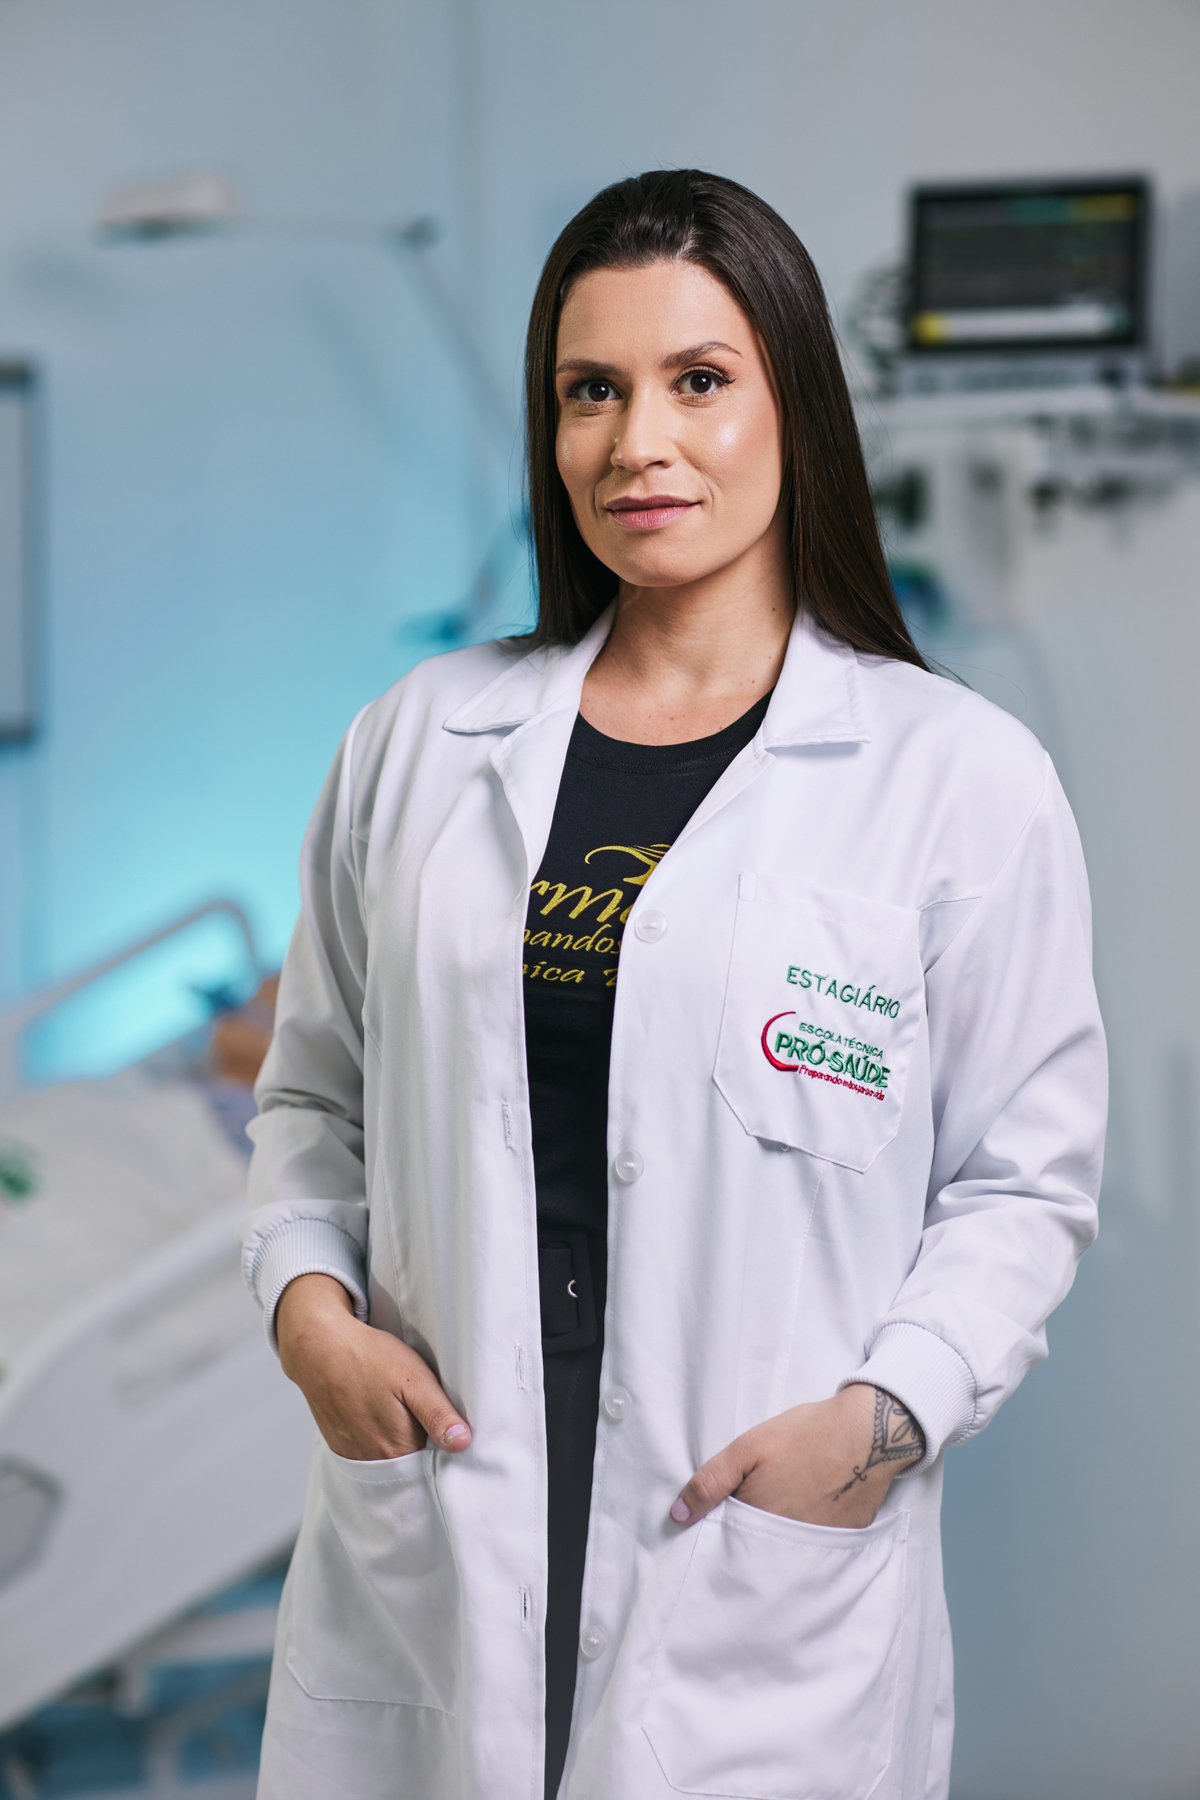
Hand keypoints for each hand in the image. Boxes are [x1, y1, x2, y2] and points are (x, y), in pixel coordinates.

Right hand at [276, 1273, 471, 1461]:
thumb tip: (462, 1443)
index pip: (432, 1468)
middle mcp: (372, 1461)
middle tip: (427, 1416)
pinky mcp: (339, 1442)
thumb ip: (438, 1415)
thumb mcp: (415, 1380)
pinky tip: (380, 1415)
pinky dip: (377, 1439)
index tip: (450, 1431)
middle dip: (423, 1449)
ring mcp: (352, 1453)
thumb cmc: (368, 1358)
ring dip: (399, 1444)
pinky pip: (366, 1451)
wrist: (318, 1347)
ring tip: (402, 1413)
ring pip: (388, 1459)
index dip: (444, 1451)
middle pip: (410, 1465)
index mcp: (397, 1450)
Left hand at [670, 1383, 922, 1530]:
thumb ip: (710, 1482)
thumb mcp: (747, 1448)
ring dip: (777, 1541)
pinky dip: (806, 1535)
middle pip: (758, 1554)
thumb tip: (677, 1516)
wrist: (866, 1432)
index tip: (718, 1525)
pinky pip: (815, 1548)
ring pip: (786, 1553)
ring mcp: (820, 1546)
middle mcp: (790, 1547)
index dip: (721, 1534)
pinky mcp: (844, 1540)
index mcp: (762, 1525)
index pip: (730, 1546)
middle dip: (748, 1541)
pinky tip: (808, 1509)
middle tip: (755, 1508)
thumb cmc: (804, 1435)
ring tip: (781, 1508)